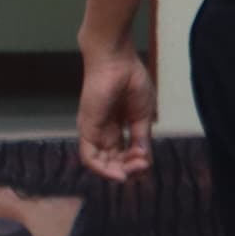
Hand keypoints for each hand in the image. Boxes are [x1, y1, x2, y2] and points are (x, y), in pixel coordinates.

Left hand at [76, 37, 155, 183]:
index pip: (124, 157)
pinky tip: (119, 174)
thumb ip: (141, 138)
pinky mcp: (86, 129)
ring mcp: (94, 132)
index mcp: (118, 129)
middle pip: (113, 163)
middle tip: (143, 166)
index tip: (148, 160)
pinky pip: (89, 158)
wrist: (117, 61)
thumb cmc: (131, 82)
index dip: (137, 164)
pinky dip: (103, 170)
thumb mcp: (142, 115)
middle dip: (130, 170)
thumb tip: (145, 160)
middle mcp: (104, 134)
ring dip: (119, 173)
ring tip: (134, 168)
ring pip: (101, 165)